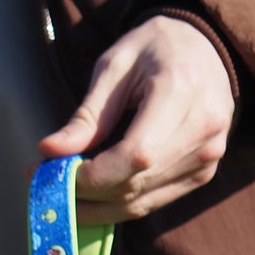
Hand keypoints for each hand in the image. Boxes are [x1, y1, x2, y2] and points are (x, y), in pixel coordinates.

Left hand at [40, 15, 233, 222]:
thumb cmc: (154, 49)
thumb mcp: (114, 68)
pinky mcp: (204, 173)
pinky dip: (117, 206)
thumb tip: (48, 152)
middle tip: (46, 187)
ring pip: (139, 203)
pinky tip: (93, 195)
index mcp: (181, 91)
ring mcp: (208, 155)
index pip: (133, 157)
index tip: (53, 175)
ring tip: (65, 192)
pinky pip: (151, 203)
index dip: (90, 178)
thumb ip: (86, 115)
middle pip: (133, 186)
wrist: (204, 46)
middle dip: (83, 195)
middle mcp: (203, 128)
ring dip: (94, 207)